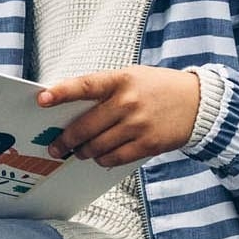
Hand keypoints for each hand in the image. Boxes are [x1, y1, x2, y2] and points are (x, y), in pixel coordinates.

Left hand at [37, 67, 201, 166]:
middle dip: (65, 141)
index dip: (61, 92)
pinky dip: (103, 160)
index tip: (42, 100)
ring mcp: (138, 124)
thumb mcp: (131, 78)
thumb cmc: (156, 88)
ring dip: (84, 153)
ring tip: (80, 152)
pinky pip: (115, 158)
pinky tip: (101, 157)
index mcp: (120, 80)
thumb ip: (104, 91)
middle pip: (85, 127)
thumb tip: (71, 112)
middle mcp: (128, 102)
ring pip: (97, 147)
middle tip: (55, 147)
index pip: (85, 85)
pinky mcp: (148, 144)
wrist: (197, 102)